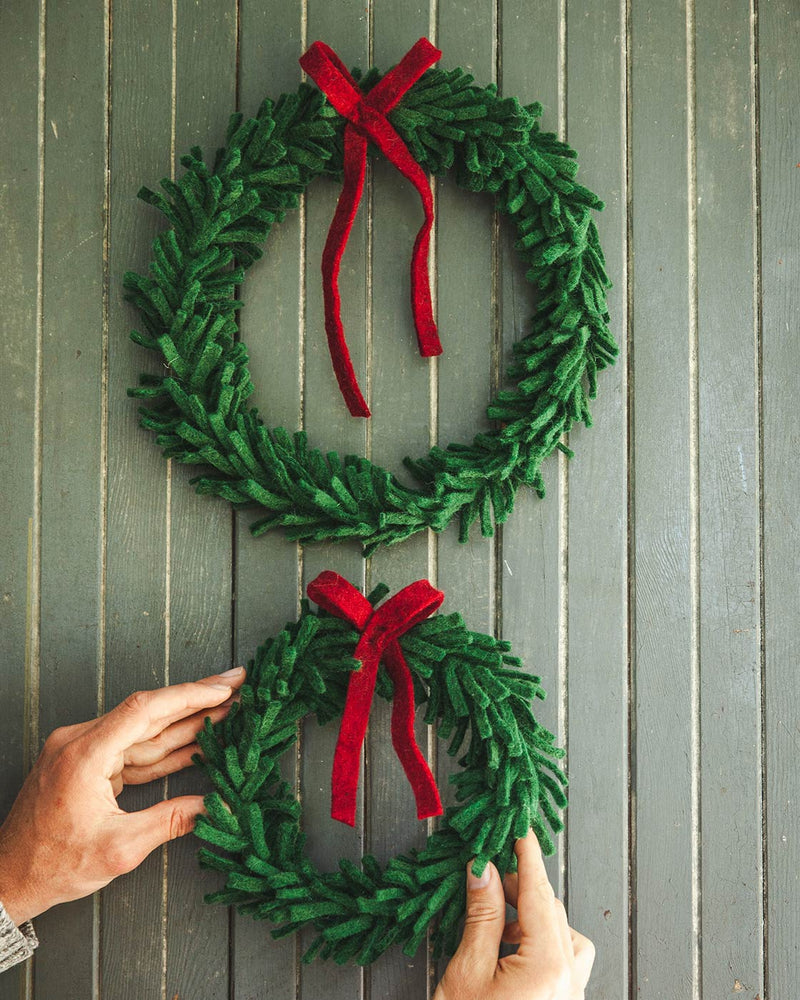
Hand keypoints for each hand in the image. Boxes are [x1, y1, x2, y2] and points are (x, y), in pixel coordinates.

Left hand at [0, 667, 246, 925]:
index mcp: (84, 754)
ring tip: (229, 709)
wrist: (6, 880)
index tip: (223, 688)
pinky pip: (133, 750)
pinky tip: (198, 740)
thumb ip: (171, 821)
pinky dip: (166, 746)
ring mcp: (82, 751)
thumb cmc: (52, 866)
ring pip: (144, 730)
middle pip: (149, 712)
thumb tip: (216, 807)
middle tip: (238, 684)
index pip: (145, 710)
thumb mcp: (119, 848)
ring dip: (186, 722)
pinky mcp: (86, 765)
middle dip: (197, 699)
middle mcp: (80, 742)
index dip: (189, 696)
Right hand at [434, 832, 594, 999]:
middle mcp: (568, 984)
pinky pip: (565, 963)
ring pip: (564, 936)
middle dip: (521, 888)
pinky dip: (543, 943)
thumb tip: (484, 870)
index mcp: (547, 969)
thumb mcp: (468, 970)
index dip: (527, 858)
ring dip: (534, 918)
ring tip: (500, 919)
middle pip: (552, 913)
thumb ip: (482, 917)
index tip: (520, 831)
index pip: (538, 895)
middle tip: (489, 874)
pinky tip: (514, 946)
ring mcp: (569, 997)